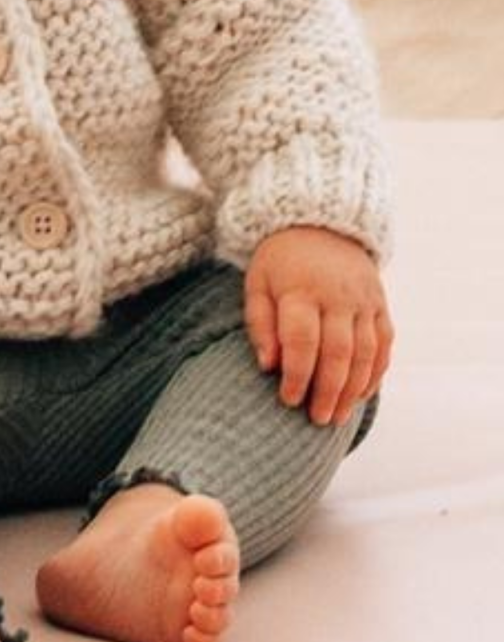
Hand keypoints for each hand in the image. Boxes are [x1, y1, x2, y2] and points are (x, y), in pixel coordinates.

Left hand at [244, 225, 394, 426]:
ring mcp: (364, 300)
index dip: (296, 375)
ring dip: (353, 390)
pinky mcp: (380, 304)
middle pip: (338, 352)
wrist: (321, 222)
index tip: (288, 400)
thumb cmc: (280, 261)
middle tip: (317, 419)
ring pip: (365, 353)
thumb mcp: (257, 284)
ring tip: (338, 416)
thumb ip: (260, 324)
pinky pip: (384, 345)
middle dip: (328, 391)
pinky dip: (375, 373)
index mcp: (301, 289)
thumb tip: (269, 366)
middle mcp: (337, 295)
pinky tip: (361, 394)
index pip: (302, 340)